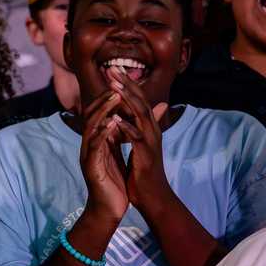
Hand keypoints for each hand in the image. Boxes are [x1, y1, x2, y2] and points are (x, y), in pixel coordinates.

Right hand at [76, 91, 127, 225]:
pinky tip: (112, 124)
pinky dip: (102, 134)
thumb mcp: (118, 156)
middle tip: (116, 86)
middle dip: (103, 100)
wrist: (108, 210)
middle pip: (90, 117)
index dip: (106, 99)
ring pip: (91, 128)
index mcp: (96, 143)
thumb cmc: (113, 184)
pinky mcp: (91, 168)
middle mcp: (88, 146)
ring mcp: (88, 156)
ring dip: (103, 112)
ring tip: (115, 98)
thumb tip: (125, 119)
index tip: (119, 86)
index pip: (97, 115)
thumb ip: (120, 137)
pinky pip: (94, 147)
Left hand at [107, 66, 172, 213]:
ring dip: (127, 100)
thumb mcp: (140, 145)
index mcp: (148, 127)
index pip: (138, 100)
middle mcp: (151, 130)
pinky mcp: (146, 154)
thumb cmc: (144, 171)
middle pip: (140, 102)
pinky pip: (137, 137)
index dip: (127, 85)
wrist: (152, 196)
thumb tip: (141, 111)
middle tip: (112, 69)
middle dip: (126, 85)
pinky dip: (127, 127)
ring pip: (140, 115)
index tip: (113, 71)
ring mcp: (150, 141)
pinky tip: (116, 119)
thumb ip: (138, 127)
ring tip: (114, 87)